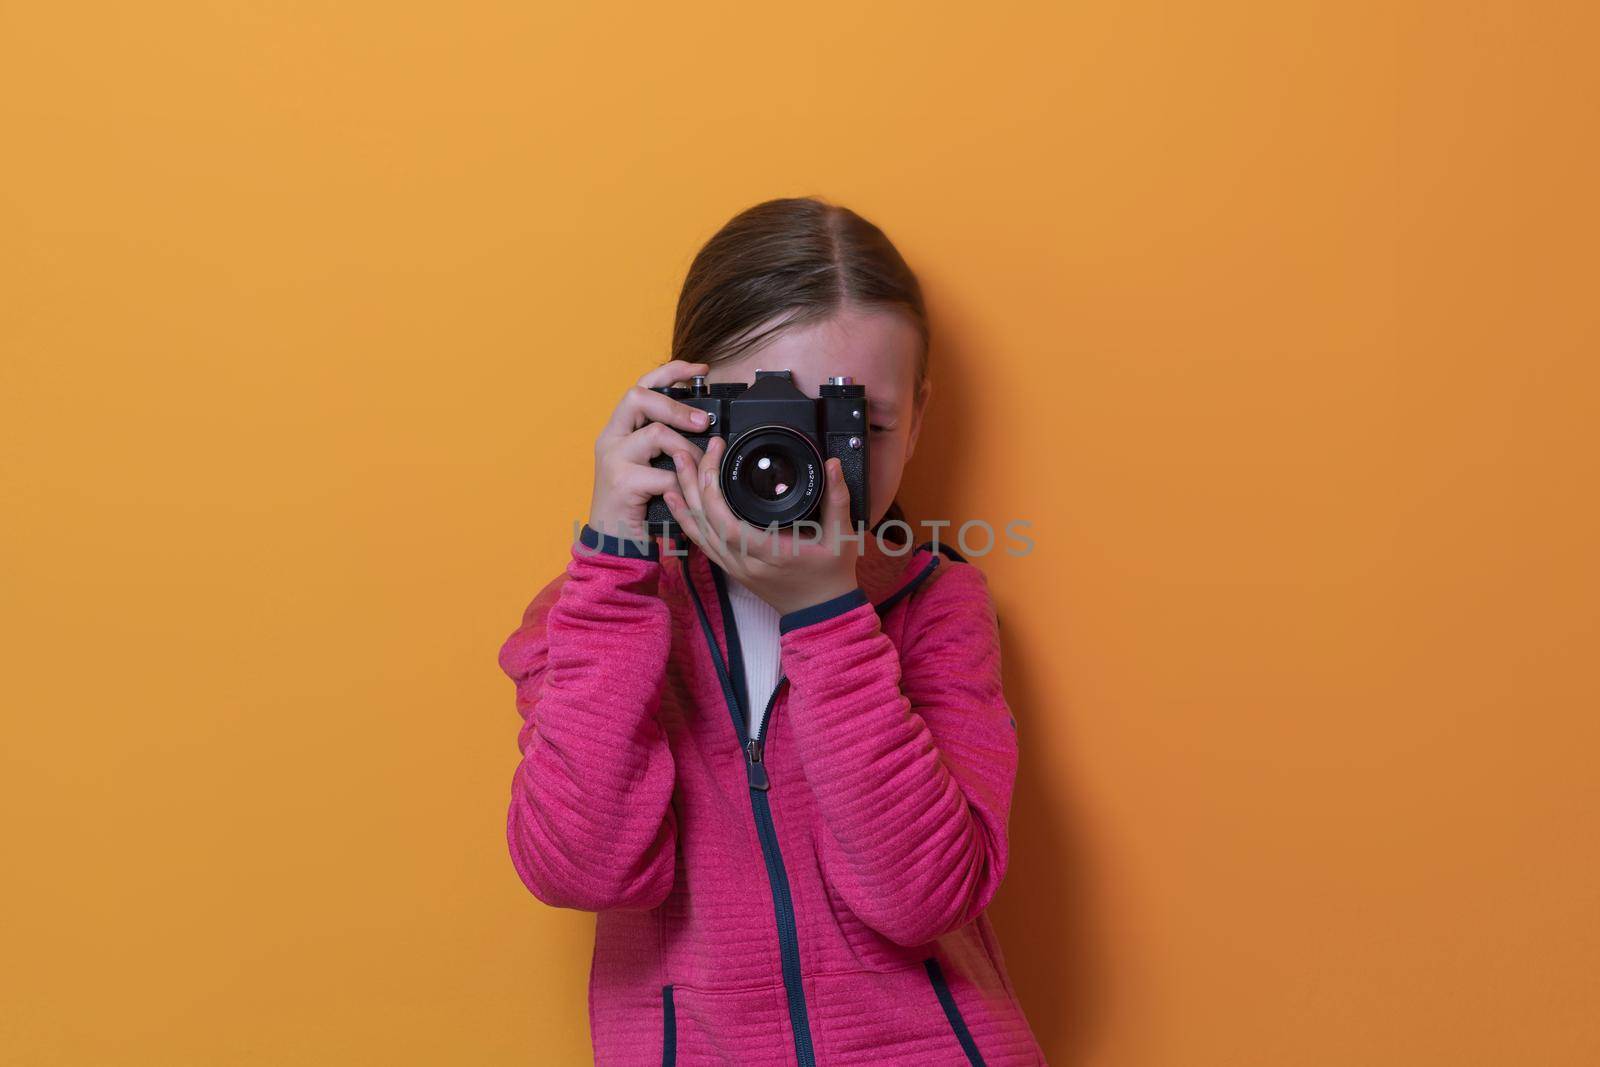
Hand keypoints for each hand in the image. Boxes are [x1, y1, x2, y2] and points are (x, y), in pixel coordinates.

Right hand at [586, 360, 710, 542]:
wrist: (612, 539)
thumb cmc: (635, 502)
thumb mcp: (648, 463)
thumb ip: (664, 442)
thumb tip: (701, 422)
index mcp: (618, 429)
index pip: (640, 385)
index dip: (670, 372)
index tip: (700, 370)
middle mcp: (610, 438)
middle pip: (638, 397)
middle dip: (677, 406)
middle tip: (703, 422)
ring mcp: (612, 459)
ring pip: (655, 434)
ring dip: (686, 449)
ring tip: (697, 467)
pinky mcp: (621, 483)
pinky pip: (663, 474)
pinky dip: (681, 483)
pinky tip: (684, 493)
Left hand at [663, 435, 862, 616]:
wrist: (820, 611)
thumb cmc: (830, 577)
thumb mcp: (841, 538)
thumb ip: (838, 499)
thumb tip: (833, 466)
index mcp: (768, 553)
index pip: (727, 523)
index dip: (713, 491)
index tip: (715, 458)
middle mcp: (744, 562)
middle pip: (705, 521)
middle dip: (694, 482)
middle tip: (689, 451)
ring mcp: (734, 566)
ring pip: (698, 530)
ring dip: (684, 496)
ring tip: (677, 465)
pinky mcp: (731, 567)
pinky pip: (701, 542)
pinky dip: (685, 519)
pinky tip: (675, 499)